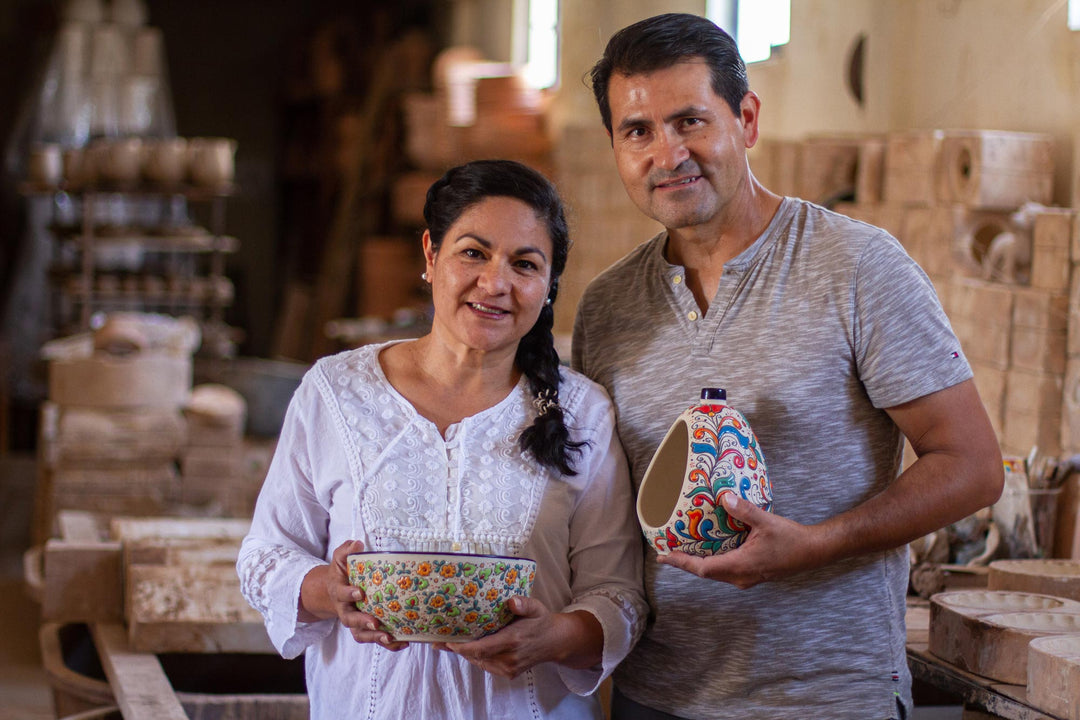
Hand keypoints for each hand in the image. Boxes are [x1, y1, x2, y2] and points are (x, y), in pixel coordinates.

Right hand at [324, 540, 408, 650]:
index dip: (349, 594)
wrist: (334, 591)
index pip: (341, 594)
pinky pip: (374, 639)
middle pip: (350, 620)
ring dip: (376, 638)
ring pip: (361, 634)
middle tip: (375, 623)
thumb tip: (358, 544)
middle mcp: (345, 609)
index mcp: (339, 591)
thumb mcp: (341, 559)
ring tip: (390, 637)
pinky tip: (404, 642)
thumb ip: (347, 550)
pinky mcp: (365, 629)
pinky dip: (388, 643)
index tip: (360, 592)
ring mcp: (355, 621)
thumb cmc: (342, 573)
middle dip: (362, 622)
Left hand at [434, 597, 597, 678]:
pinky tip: (468, 647)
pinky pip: (486, 665)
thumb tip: (512, 601)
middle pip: (476, 656)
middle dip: (457, 649)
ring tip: (447, 642)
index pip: (481, 648)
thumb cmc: (541, 621)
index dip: (461, 647)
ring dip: (465, 653)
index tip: (446, 641)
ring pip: (479, 662)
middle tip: (438, 640)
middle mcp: (509, 657)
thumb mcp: (536, 607)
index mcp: (513, 641)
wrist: (555, 642)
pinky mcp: (508, 673)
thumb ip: (524, 604)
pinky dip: (475, 657)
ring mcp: (508, 668)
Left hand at [658, 493, 823, 588]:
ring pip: (716, 573)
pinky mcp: (753, 574)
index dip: (681, 563)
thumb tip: (723, 497)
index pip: (702, 569)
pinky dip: (713, 561)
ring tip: (684, 550)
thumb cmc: (791, 538)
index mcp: (740, 566)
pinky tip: (710, 549)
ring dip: (699, 563)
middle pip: (705, 573)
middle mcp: (740, 577)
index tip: (663, 556)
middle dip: (685, 563)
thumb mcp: (766, 521)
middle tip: (668, 551)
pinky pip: (726, 571)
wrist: (814, 552)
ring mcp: (747, 578)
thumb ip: (743, 510)